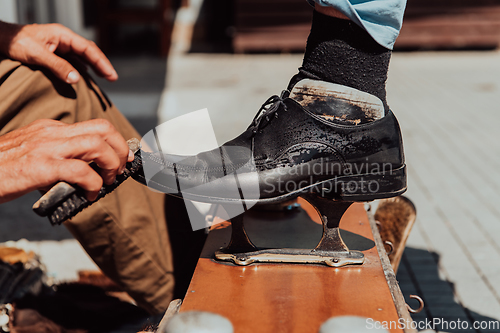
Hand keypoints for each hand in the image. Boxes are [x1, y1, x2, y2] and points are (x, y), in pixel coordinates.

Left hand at [0, 21, 117, 83]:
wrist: (0, 38)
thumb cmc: (15, 42)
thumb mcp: (36, 54)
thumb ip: (57, 66)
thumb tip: (77, 79)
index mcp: (63, 35)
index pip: (88, 49)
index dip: (102, 62)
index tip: (111, 75)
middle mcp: (63, 39)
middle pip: (89, 52)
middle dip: (102, 64)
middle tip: (113, 78)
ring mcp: (59, 46)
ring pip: (82, 56)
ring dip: (94, 67)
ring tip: (106, 77)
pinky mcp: (54, 53)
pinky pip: (73, 60)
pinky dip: (82, 68)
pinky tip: (85, 76)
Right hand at [0, 119, 133, 202]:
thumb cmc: (3, 170)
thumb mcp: (33, 155)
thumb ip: (58, 157)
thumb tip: (85, 171)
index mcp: (52, 129)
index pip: (95, 126)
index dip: (117, 142)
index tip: (124, 158)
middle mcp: (52, 133)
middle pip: (103, 128)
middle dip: (120, 150)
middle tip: (119, 170)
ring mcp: (46, 148)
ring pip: (96, 144)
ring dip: (110, 164)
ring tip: (108, 181)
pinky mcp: (39, 166)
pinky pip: (80, 170)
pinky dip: (94, 183)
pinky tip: (90, 194)